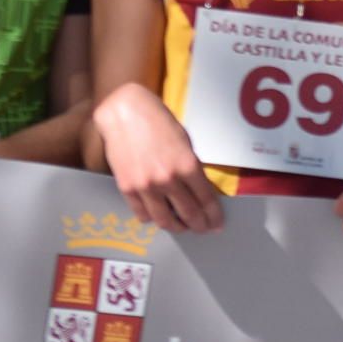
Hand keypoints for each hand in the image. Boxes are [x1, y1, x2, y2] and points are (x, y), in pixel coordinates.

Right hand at [91, 84, 224, 233]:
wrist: (124, 113)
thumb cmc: (158, 122)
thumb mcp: (185, 142)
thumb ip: (191, 167)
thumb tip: (197, 190)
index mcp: (187, 165)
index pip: (206, 200)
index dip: (214, 216)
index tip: (218, 224)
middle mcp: (168, 180)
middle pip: (189, 214)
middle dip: (199, 225)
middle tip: (203, 229)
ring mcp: (146, 187)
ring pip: (164, 220)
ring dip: (177, 227)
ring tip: (182, 227)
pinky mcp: (127, 189)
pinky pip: (143, 214)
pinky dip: (153, 218)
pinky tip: (158, 215)